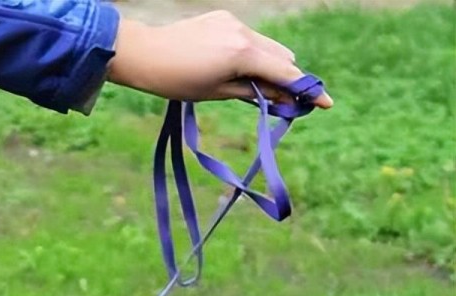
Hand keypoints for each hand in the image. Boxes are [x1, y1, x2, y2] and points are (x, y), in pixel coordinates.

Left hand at [108, 11, 332, 107]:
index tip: (325, 103)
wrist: (145, 54)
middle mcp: (244, 32)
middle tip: (284, 102)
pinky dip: (251, 54)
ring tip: (253, 88)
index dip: (306, 90)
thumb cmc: (177, 81)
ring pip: (266, 46)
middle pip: (281, 57)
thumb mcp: (218, 93)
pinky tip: (233, 68)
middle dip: (286, 78)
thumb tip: (284, 100)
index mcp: (243, 54)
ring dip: (268, 66)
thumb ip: (254, 93)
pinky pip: (248, 37)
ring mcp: (234, 21)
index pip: (285, 73)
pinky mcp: (223, 18)